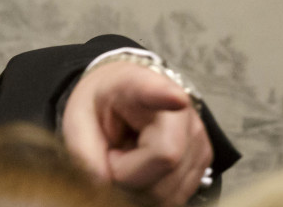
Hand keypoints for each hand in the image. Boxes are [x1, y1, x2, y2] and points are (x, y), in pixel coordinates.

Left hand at [61, 61, 212, 205]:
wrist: (121, 101)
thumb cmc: (100, 108)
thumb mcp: (78, 121)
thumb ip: (83, 151)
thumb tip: (103, 182)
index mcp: (137, 87)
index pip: (156, 91)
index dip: (166, 96)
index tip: (176, 99)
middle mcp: (178, 110)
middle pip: (164, 161)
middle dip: (127, 174)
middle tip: (114, 154)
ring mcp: (197, 136)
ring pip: (169, 189)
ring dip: (138, 187)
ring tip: (128, 158)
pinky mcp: (204, 160)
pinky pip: (175, 198)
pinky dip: (152, 193)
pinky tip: (143, 169)